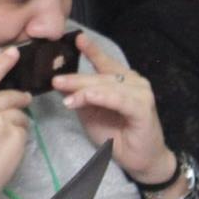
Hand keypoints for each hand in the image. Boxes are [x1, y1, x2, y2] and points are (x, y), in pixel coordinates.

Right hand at [0, 47, 32, 198]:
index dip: (1, 63)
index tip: (13, 52)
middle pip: (8, 95)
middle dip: (19, 98)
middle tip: (25, 101)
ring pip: (19, 112)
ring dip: (18, 122)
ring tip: (6, 139)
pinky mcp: (13, 135)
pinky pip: (24, 128)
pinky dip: (20, 136)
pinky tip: (8, 149)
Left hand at [54, 34, 173, 185]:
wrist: (140, 161)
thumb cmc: (117, 136)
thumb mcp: (92, 114)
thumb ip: (80, 98)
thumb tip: (61, 83)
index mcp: (122, 80)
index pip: (104, 62)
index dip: (91, 50)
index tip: (76, 38)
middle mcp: (133, 82)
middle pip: (100, 76)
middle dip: (76, 78)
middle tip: (56, 80)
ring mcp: (141, 93)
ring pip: (108, 86)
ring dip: (85, 90)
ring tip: (66, 95)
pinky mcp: (143, 108)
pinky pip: (119, 100)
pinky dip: (103, 97)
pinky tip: (89, 96)